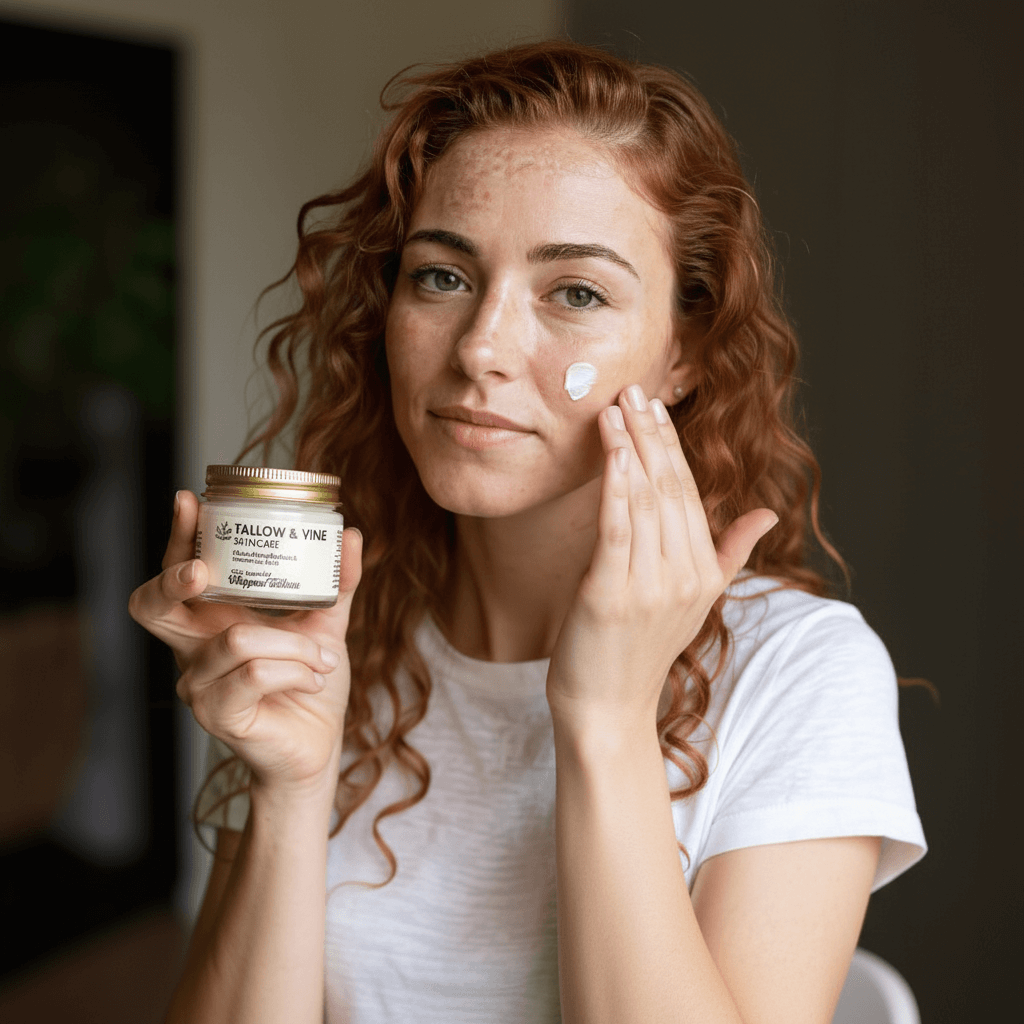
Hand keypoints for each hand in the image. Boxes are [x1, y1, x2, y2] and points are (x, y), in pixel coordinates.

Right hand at [128, 489, 362, 793]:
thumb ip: (337, 583)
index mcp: (211, 620)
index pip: (177, 571)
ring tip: (323, 657)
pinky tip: (313, 678)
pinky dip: (295, 671)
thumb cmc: (310, 683)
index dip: (177, 536)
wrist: (319, 744)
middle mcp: (193, 649)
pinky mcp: (216, 714)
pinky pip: (253, 675)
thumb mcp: (326, 625)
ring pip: (236, 640)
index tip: (191, 500)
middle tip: (201, 569)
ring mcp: (198, 684)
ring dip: (293, 645)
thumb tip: (353, 535)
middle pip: (150, 605)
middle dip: (172, 579)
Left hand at [546, 384, 777, 731]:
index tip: (654, 405)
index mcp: (704, 571)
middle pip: (669, 487)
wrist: (608, 707)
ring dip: (629, 447)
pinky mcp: (612, 593)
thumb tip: (766, 513)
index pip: (689, 492)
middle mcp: (685, 575)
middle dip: (650, 434)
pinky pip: (618, 526)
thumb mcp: (695, 598)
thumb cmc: (640, 650)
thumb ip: (729, 552)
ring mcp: (650, 585)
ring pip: (645, 499)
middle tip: (634, 389)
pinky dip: (614, 483)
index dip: (669, 445)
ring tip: (615, 406)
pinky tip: (609, 448)